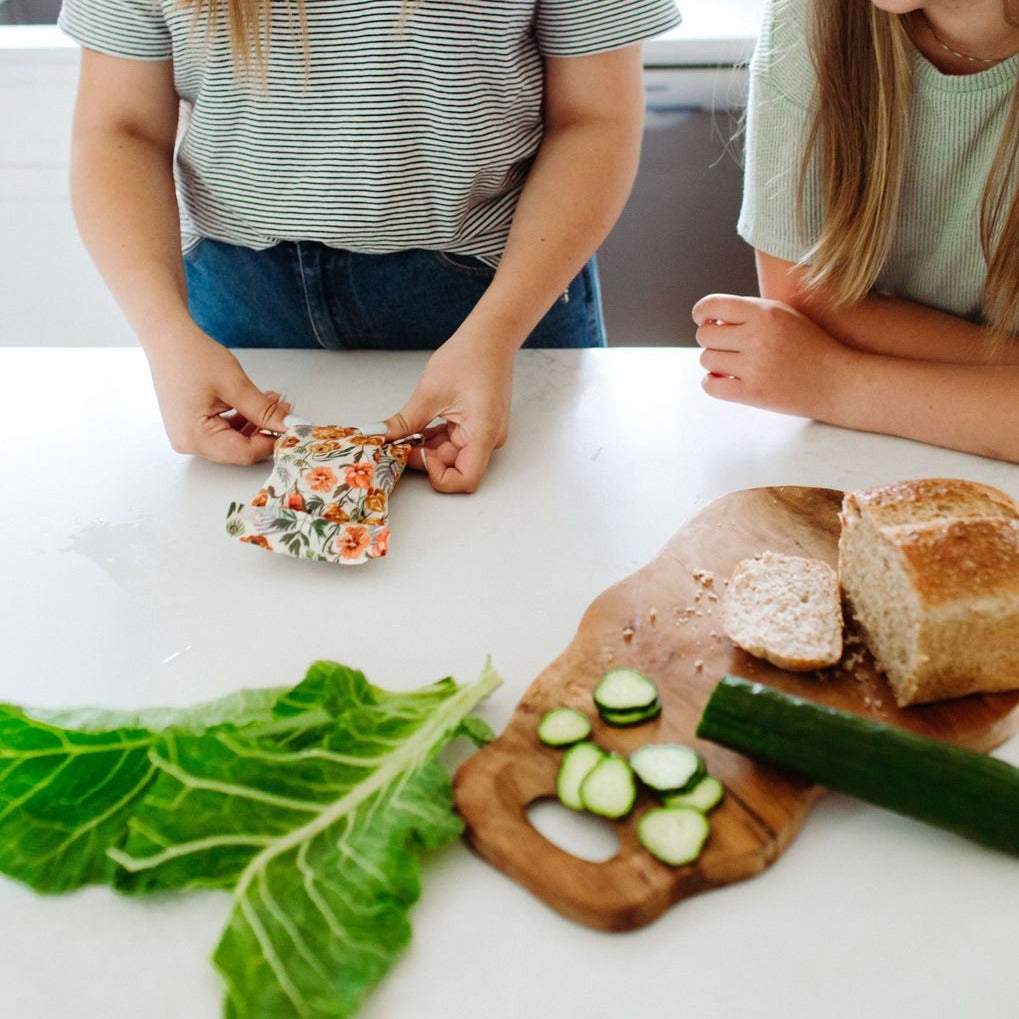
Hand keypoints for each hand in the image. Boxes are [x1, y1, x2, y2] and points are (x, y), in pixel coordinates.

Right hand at [146, 326, 291, 464]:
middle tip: (285, 412)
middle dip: (265, 432)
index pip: (245, 453)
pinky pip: (223, 431)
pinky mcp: (190, 426)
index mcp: (195, 437)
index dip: (272, 442)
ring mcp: (187, 436)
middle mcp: (188, 442)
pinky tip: (256, 404)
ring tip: (273, 402)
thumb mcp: (236, 386)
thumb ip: (264, 411)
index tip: (292, 429)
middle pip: (239, 449)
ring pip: (233, 441)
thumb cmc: (192, 356)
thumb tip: (289, 425)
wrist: (167, 337)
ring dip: (256, 424)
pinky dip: (241, 420)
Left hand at [384, 327, 515, 492]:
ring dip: (427, 447)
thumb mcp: (430, 392)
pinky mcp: (478, 426)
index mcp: (483, 433)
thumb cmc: (470, 356)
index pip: (465, 480)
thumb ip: (405, 422)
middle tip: (398, 440)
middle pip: (454, 467)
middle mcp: (488, 439)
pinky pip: (454, 442)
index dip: (438, 476)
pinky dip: (435, 438)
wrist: (491, 336)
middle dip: (424, 457)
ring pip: (451, 455)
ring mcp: (484, 434)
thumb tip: (379, 437)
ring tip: (407, 429)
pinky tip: (420, 424)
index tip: (416, 454)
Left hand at [692, 294, 853, 419]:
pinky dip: (712, 382)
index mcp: (766, 312)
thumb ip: (751, 312)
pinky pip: (711, 386)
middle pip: (705, 335)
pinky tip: (723, 379)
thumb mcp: (786, 315)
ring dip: (714, 362)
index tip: (703, 320)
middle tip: (724, 345)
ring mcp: (754, 367)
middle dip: (710, 339)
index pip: (712, 306)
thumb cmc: (811, 345)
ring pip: (706, 360)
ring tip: (731, 363)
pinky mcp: (753, 393)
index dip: (701, 313)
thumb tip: (708, 318)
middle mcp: (757, 337)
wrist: (839, 381)